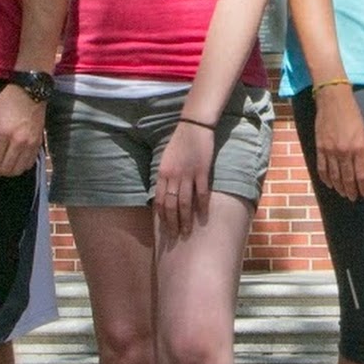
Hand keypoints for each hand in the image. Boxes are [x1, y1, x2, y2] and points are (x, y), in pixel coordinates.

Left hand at [0, 84, 44, 175]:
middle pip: (5, 169)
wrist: (31, 93)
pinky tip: (12, 162)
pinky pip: (28, 165)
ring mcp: (30, 144)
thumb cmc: (6, 102)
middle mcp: (19, 142)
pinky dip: (19, 168)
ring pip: (17, 170)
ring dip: (6, 172)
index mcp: (3, 133)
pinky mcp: (38, 145)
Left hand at [155, 116, 215, 237]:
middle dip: (172, 223)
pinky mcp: (202, 171)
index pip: (159, 201)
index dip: (162, 217)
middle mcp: (173, 176)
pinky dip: (202, 206)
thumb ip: (165, 175)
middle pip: (171, 205)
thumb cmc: (180, 142)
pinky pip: (201, 193)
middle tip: (175, 237)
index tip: (165, 229)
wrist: (193, 126)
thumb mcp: (166, 158)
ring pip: (185, 203)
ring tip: (187, 232)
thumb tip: (164, 192)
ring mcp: (187, 174)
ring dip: (186, 220)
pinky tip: (203, 216)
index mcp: (162, 173)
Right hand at [313, 84, 363, 201]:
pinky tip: (329, 183)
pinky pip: (322, 168)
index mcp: (358, 148)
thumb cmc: (353, 115)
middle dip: (351, 190)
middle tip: (353, 197)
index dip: (363, 187)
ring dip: (339, 187)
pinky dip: (325, 178)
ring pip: (334, 176)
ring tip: (342, 193)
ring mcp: (330, 150)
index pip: (361, 175)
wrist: (333, 101)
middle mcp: (344, 151)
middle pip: (347, 178)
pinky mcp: (320, 147)